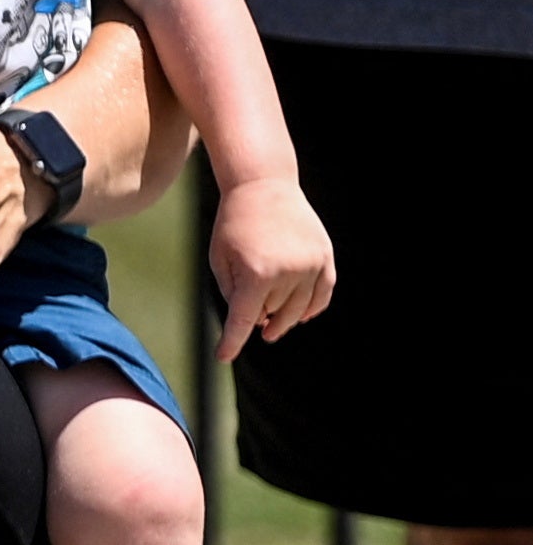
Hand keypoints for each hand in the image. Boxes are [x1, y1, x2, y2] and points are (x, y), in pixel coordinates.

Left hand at [208, 172, 335, 359]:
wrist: (264, 187)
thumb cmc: (234, 224)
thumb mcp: (220, 259)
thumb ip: (232, 293)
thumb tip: (252, 322)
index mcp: (256, 273)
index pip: (244, 320)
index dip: (232, 341)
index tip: (223, 357)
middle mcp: (288, 272)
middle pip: (271, 315)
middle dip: (259, 320)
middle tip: (253, 320)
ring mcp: (311, 266)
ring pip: (298, 310)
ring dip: (284, 318)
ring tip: (272, 322)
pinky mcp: (325, 258)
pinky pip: (323, 295)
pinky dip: (312, 309)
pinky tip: (300, 317)